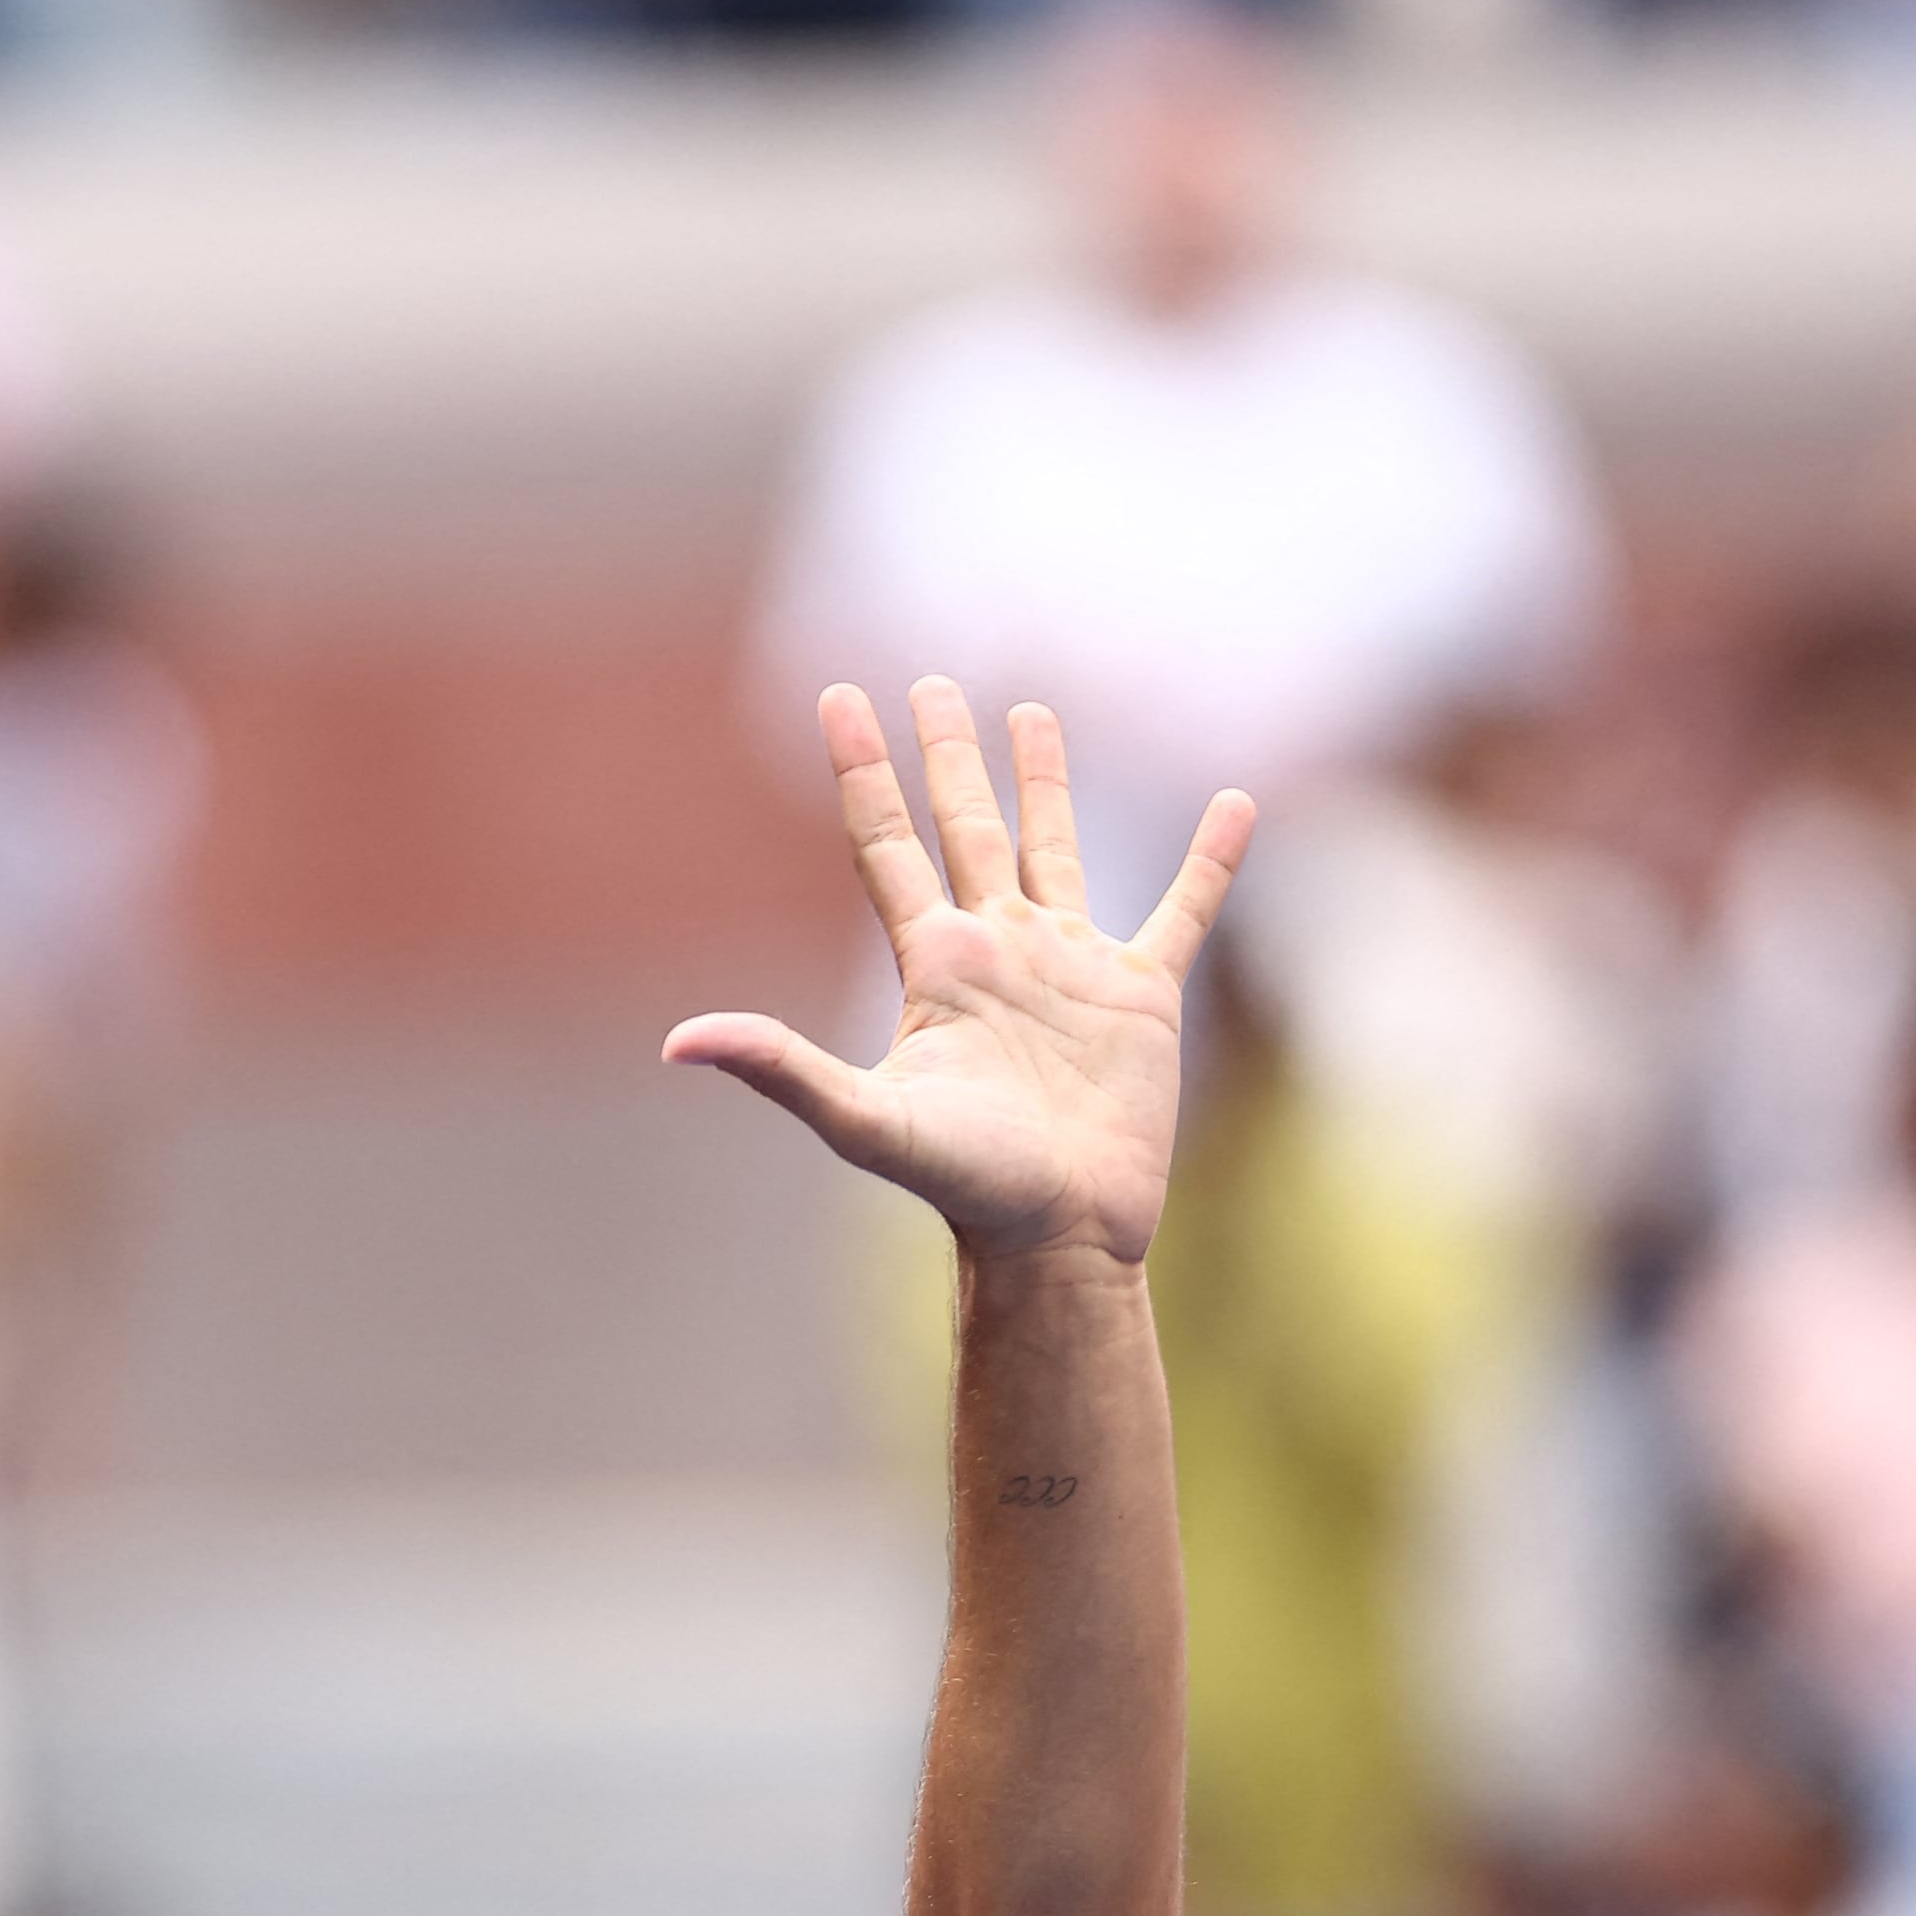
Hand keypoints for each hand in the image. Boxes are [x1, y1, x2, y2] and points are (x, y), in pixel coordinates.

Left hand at [666, 681, 1249, 1266]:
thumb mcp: (865, 1120)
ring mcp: (1072, 966)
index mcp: (936, 962)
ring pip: (1056, 846)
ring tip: (1031, 712)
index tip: (838, 696)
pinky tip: (1237, 806)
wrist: (1059, 1235)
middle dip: (945, 755)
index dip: (862, 770)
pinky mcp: (1143, 996)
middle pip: (964, 826)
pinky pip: (1185, 910)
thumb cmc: (965, 1185)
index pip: (887, 844)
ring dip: (1045, 780)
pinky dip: (1212, 861)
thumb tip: (678, 1041)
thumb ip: (778, 1069)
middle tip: (929, 680)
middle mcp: (999, 948)